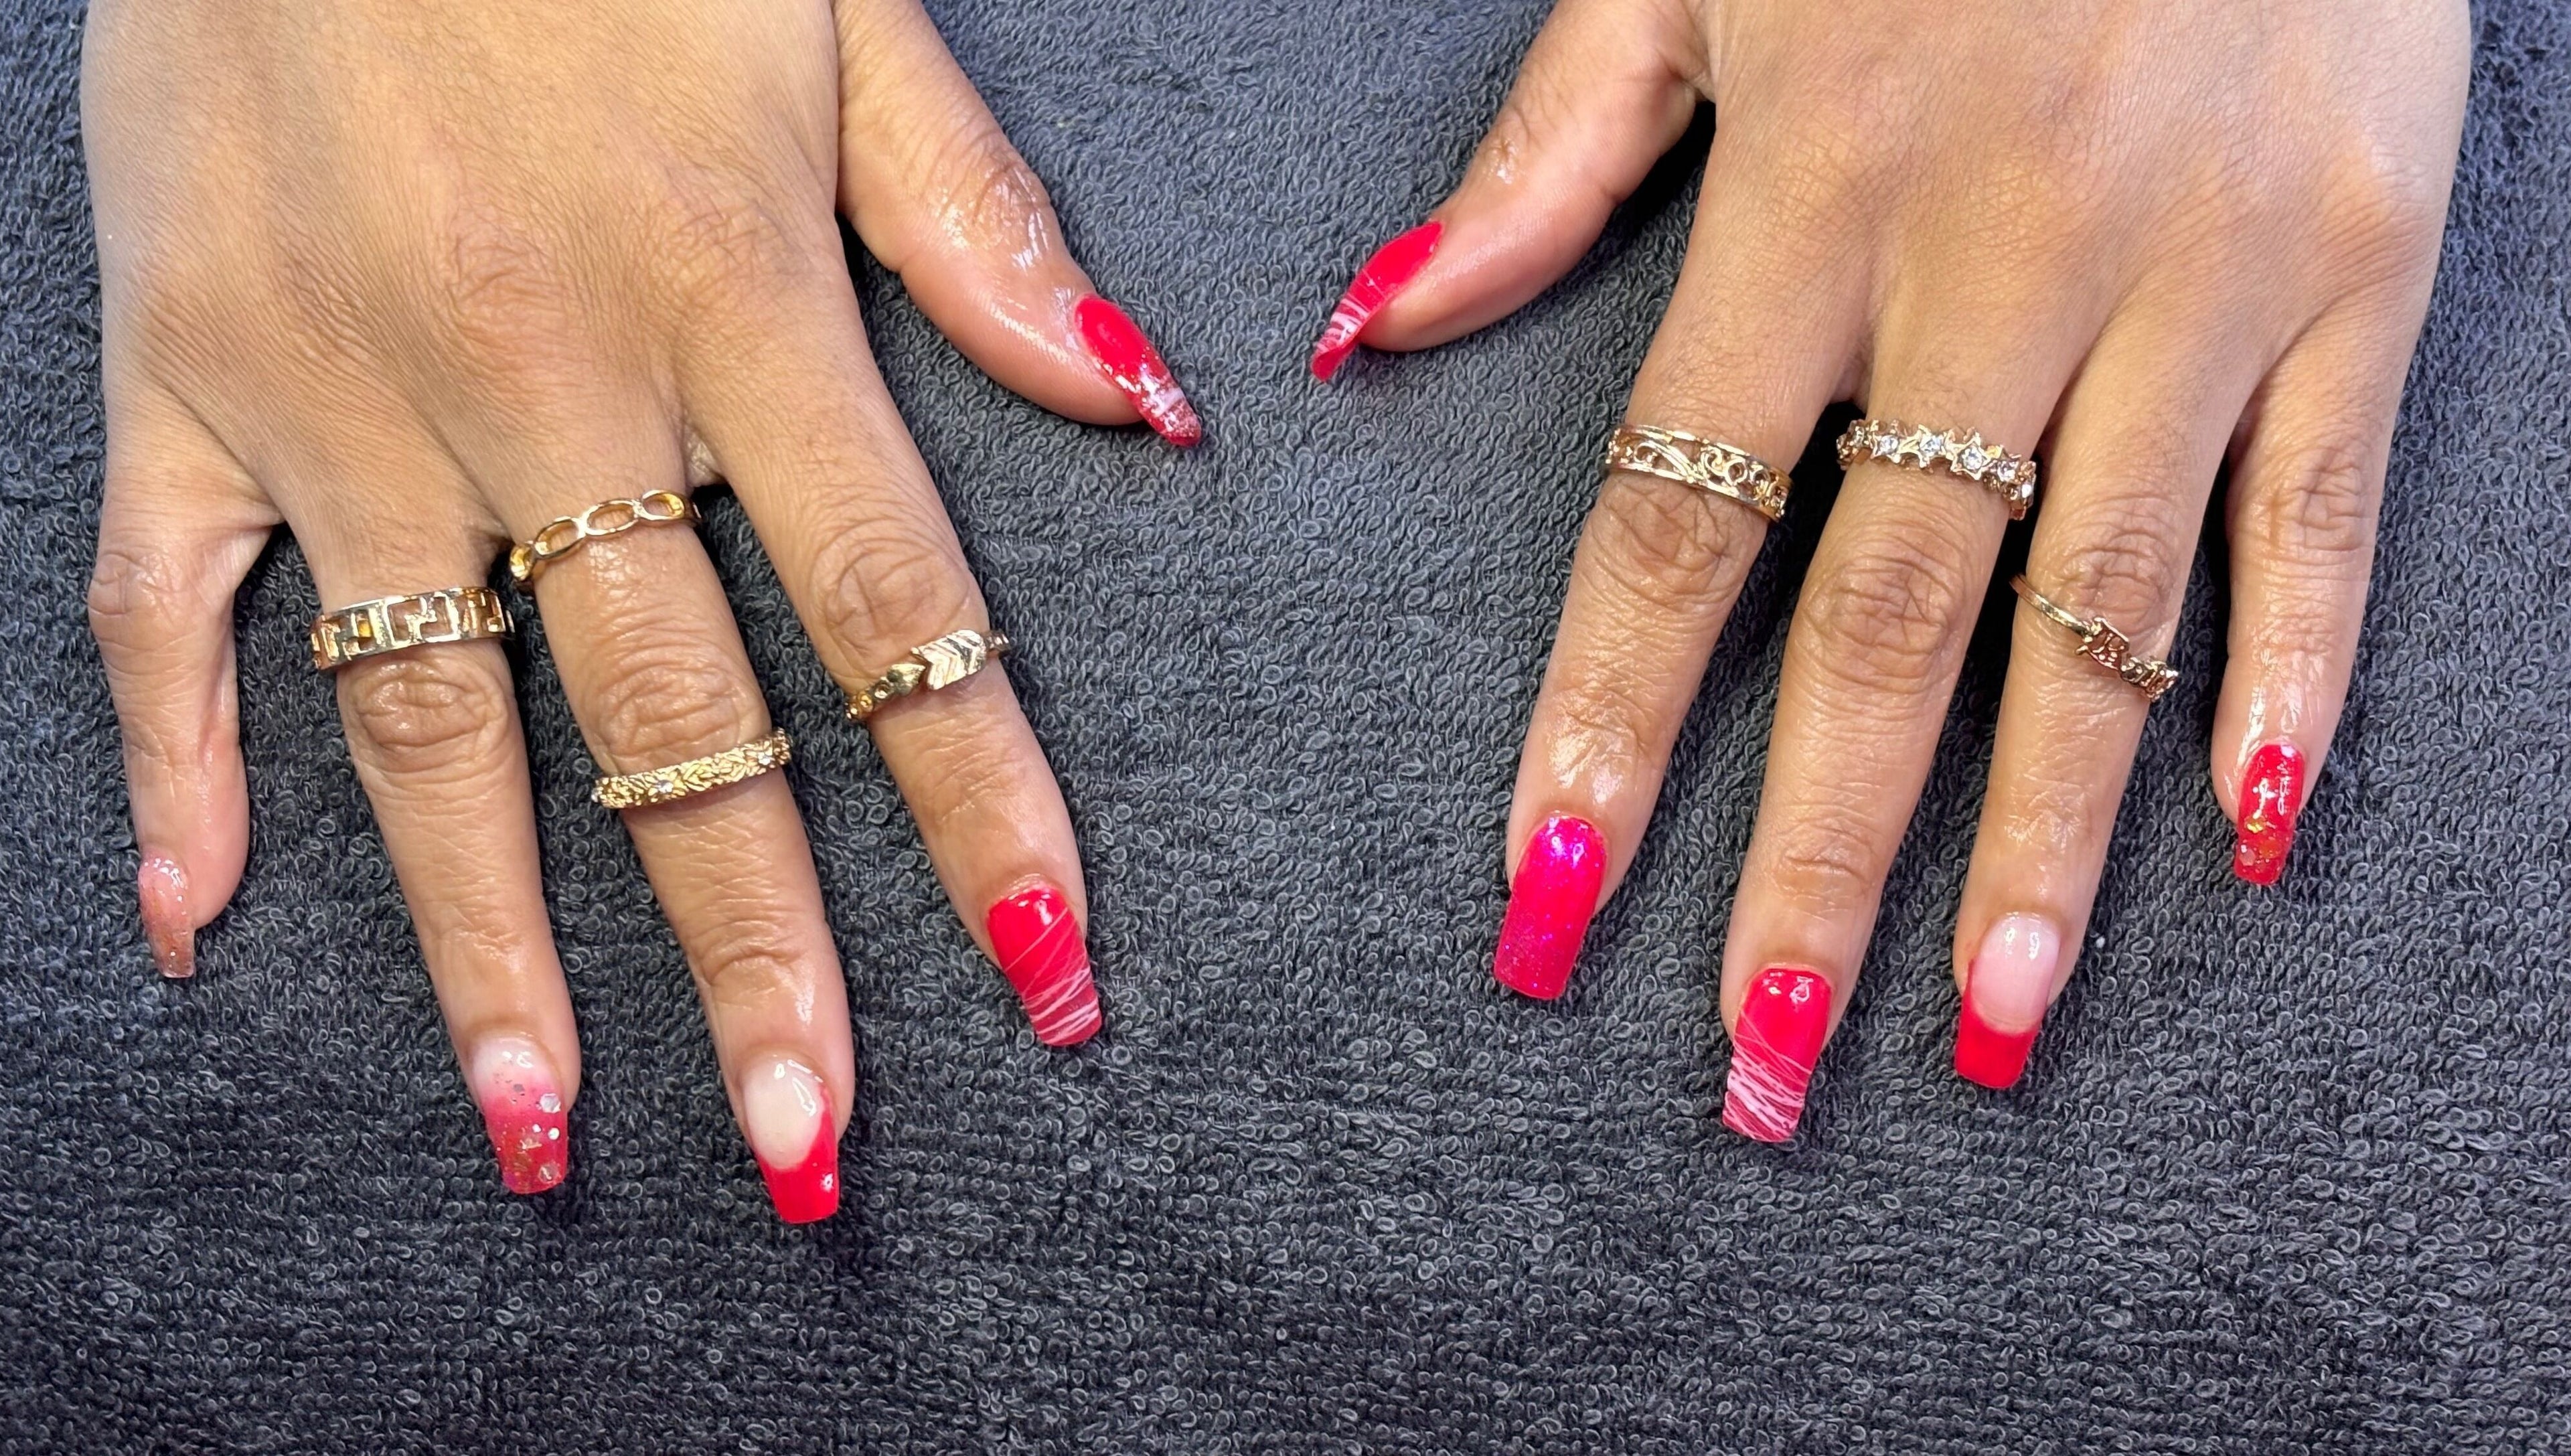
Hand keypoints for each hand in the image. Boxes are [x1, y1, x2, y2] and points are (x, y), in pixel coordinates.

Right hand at [84, 0, 1192, 1214]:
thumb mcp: (836, 8)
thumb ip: (979, 228)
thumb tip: (1142, 410)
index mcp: (728, 290)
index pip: (891, 611)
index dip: (980, 806)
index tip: (1046, 970)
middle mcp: (535, 373)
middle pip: (667, 720)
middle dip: (752, 950)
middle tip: (808, 1145)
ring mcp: (334, 388)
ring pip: (423, 718)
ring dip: (486, 940)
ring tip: (545, 1124)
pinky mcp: (176, 368)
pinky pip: (156, 602)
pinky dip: (170, 760)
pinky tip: (191, 916)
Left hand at [1312, 0, 2466, 1128]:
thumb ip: (1548, 155)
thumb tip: (1378, 328)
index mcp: (1812, 193)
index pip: (1674, 523)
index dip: (1602, 730)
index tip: (1543, 904)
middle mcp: (2000, 261)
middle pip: (1881, 621)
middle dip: (1811, 855)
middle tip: (1758, 1057)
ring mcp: (2197, 277)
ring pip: (2100, 615)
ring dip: (2042, 840)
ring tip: (1989, 1022)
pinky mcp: (2361, 268)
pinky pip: (2321, 512)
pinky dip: (2294, 676)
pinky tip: (2246, 842)